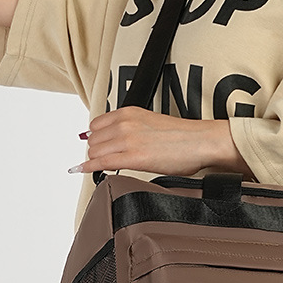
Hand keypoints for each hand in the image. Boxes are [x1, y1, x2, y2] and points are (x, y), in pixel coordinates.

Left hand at [68, 107, 251, 177]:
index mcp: (129, 112)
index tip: (98, 146)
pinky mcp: (133, 158)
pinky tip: (83, 170)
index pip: (96, 125)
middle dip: (95, 151)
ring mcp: (128, 140)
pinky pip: (101, 163)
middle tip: (103, 159)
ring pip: (95, 152)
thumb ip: (129, 128)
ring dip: (95, 160)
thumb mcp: (150, 122)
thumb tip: (115, 140)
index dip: (96, 138)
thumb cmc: (183, 136)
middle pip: (93, 140)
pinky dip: (88, 167)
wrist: (200, 141)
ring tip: (101, 166)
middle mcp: (125, 124)